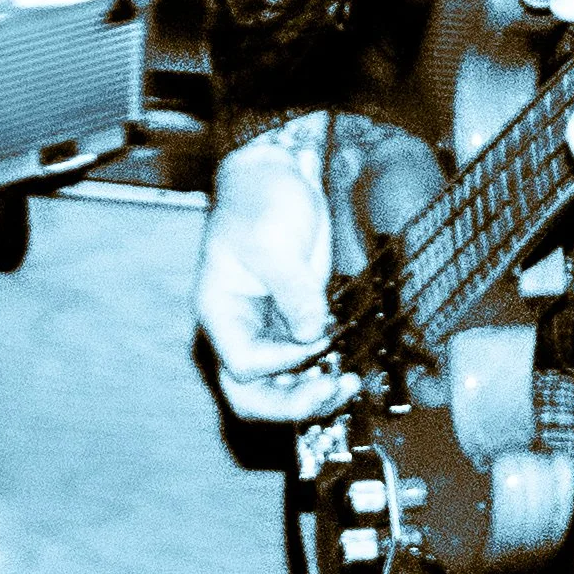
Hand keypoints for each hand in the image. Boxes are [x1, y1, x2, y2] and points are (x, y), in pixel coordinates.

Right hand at [193, 117, 359, 420]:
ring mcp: (270, 326)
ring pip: (284, 384)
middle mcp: (241, 328)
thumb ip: (293, 291)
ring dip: (314, 391)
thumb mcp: (273, 243)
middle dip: (294, 401)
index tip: (316, 339)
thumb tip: (313, 335)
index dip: (283, 363)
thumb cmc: (260, 199)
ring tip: (349, 383)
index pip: (245, 365)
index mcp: (220, 312)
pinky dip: (328, 369)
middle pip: (255, 393)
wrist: (278, 172)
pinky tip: (353, 365)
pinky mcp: (298, 317)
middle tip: (334, 390)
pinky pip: (309, 359)